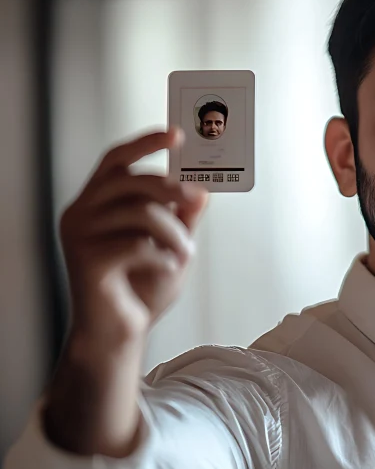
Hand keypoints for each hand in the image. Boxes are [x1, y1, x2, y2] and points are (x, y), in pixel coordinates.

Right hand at [59, 126, 208, 345]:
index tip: (177, 134)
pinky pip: (137, 244)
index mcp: (96, 201)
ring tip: (186, 253)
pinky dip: (163, 256)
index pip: (116, 159)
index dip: (146, 143)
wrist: (120, 333)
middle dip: (171, 188)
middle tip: (195, 200)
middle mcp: (81, 212)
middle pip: (131, 179)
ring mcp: (79, 235)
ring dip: (175, 233)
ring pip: (140, 212)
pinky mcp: (85, 260)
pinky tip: (168, 268)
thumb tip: (202, 190)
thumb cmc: (143, 287)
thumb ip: (184, 218)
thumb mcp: (171, 245)